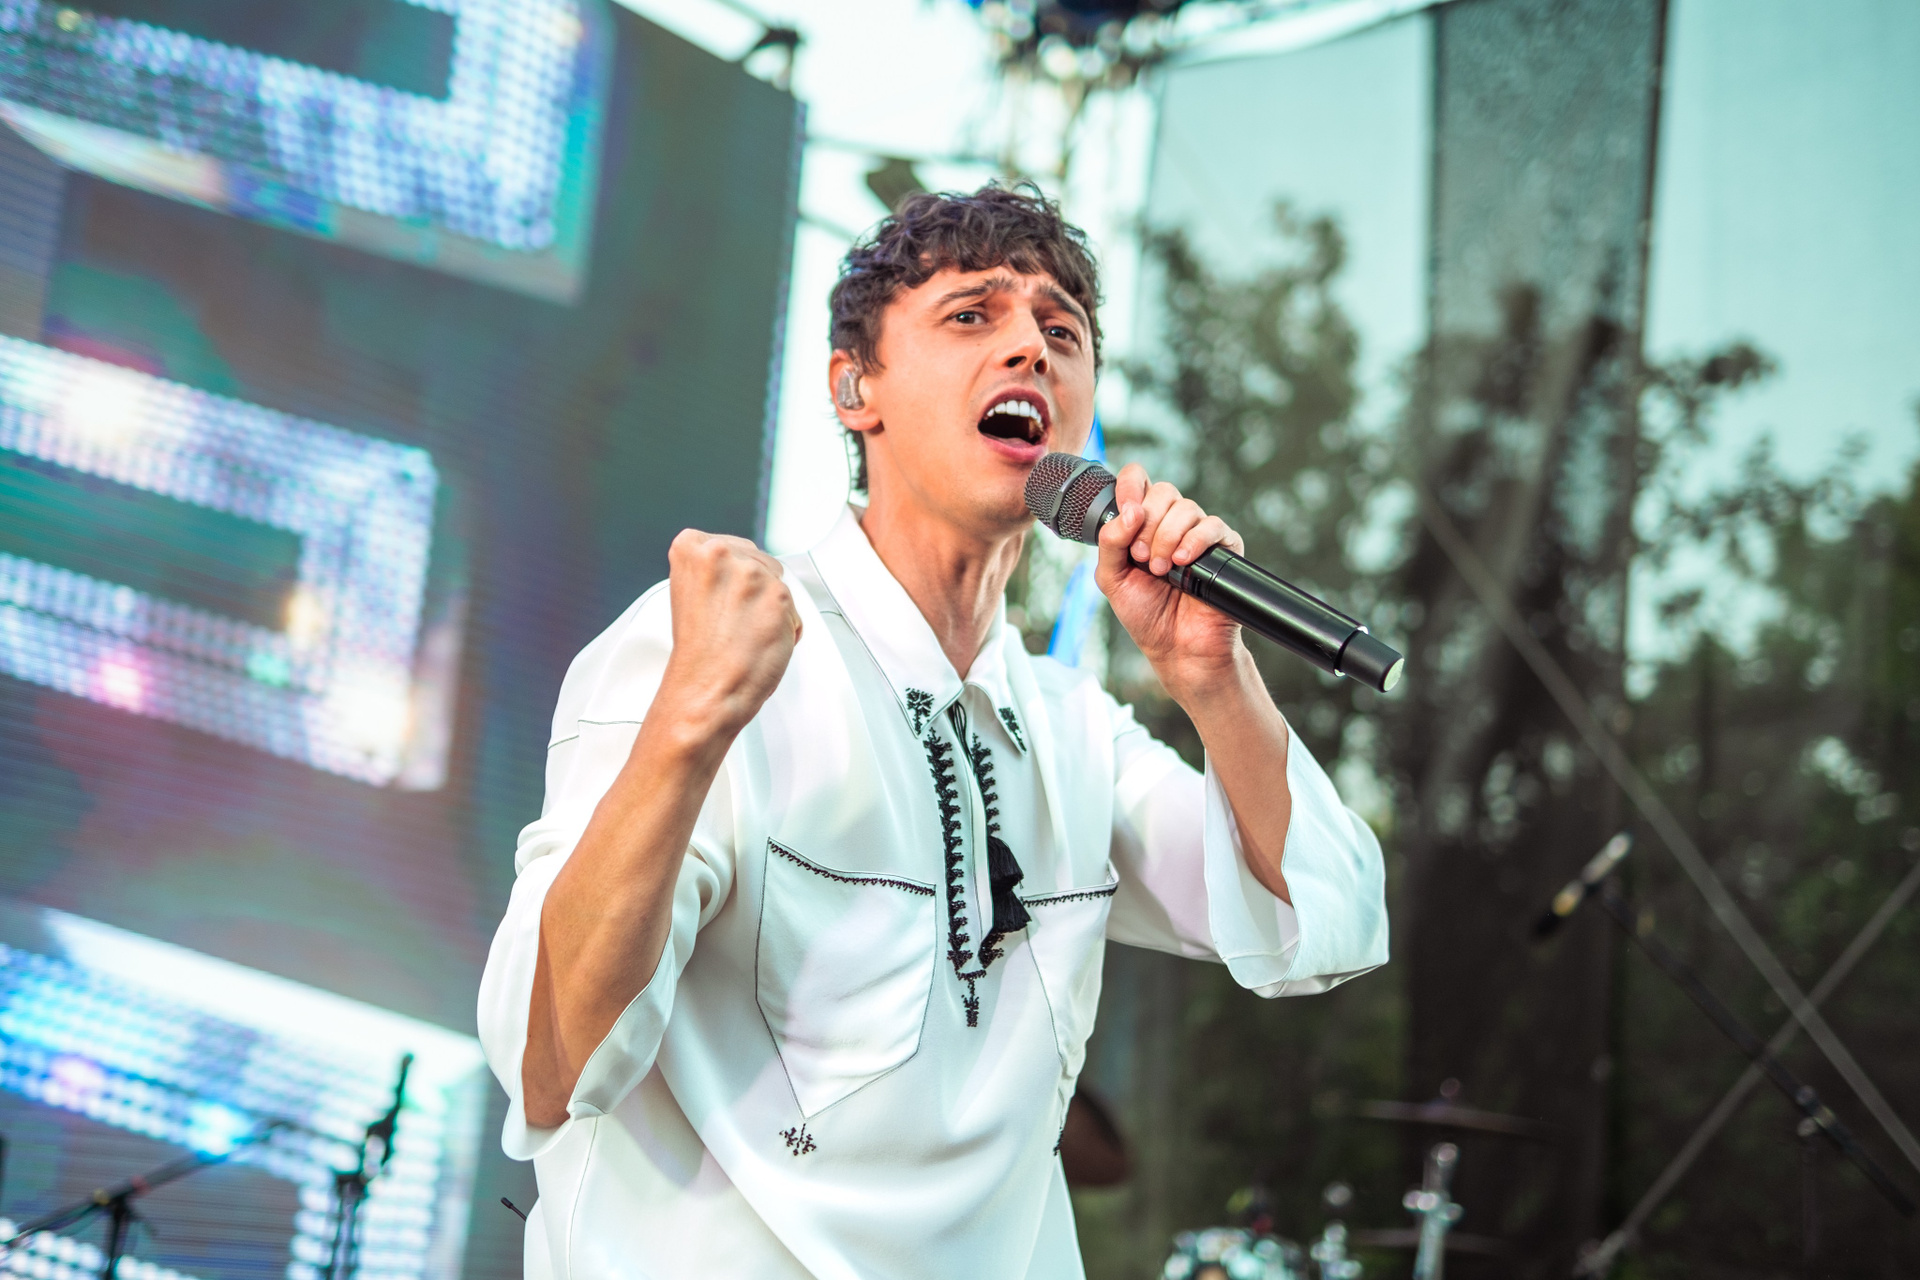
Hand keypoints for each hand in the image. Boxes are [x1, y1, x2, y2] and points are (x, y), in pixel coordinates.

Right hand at [655, 530, 801, 747]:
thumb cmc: (698, 652)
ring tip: (743, 634)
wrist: (705, 688)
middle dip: (755, 591)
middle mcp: (720, 552)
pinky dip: (785, 630)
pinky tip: (760, 643)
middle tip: (732, 622)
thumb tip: (743, 563)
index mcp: (690, 547)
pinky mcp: (778, 595)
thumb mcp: (691, 592)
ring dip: (771, 610)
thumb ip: (714, 571)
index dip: (733, 579)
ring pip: (778, 585)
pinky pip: (794, 611)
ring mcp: (751, 573)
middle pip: (760, 561)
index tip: (722, 599)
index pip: (732, 547)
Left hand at [1094, 464, 1245, 704]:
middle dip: (1148, 523)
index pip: (1139, 481)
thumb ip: (1110, 542)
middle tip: (1141, 558)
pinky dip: (1194, 541)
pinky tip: (1182, 562)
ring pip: (1186, 508)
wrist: (1178, 649)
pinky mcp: (1224, 549)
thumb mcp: (1112, 579)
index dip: (1131, 485)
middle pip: (1164, 491)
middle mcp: (1171, 524)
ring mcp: (1198, 535)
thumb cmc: (1146, 615)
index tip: (1127, 511)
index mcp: (1142, 524)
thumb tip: (1130, 511)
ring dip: (1167, 537)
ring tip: (1161, 570)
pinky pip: (1213, 527)